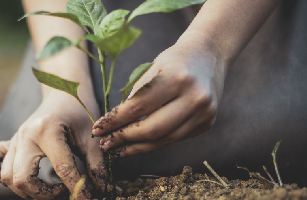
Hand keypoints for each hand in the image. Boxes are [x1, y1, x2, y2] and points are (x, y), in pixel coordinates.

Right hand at [0, 91, 111, 198]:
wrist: (64, 91)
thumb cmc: (80, 112)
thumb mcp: (92, 137)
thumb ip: (99, 166)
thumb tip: (110, 191)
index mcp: (47, 131)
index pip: (62, 170)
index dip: (78, 190)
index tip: (88, 199)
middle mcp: (25, 136)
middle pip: (22, 179)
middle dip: (43, 194)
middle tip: (63, 191)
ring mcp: (14, 140)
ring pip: (7, 177)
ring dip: (27, 190)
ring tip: (49, 187)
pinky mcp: (9, 143)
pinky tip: (20, 179)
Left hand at [92, 40, 226, 157]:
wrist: (209, 55)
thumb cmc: (173, 60)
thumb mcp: (151, 69)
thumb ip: (135, 97)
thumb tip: (112, 126)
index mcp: (177, 78)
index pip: (138, 107)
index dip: (115, 121)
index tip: (97, 129)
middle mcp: (194, 97)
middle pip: (152, 129)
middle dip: (124, 139)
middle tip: (105, 144)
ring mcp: (204, 113)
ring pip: (164, 140)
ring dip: (137, 148)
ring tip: (117, 150)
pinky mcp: (207, 123)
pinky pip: (174, 139)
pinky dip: (154, 143)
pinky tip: (138, 145)